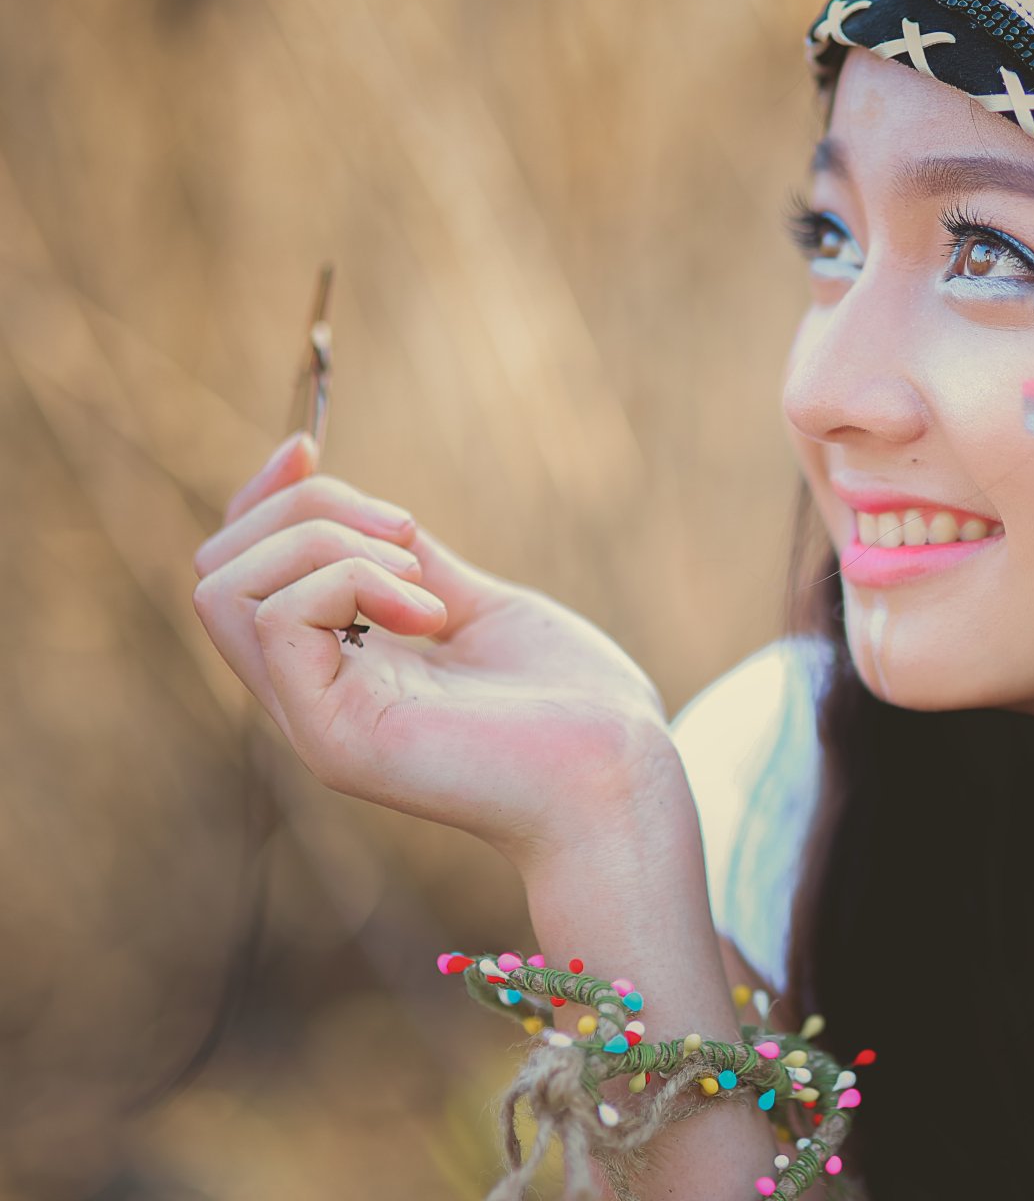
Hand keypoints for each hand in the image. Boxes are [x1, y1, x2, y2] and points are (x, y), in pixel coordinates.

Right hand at [192, 431, 673, 866]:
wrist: (622, 777)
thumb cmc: (578, 707)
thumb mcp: (485, 609)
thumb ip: (419, 570)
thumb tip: (371, 512)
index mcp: (345, 668)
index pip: (243, 573)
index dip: (263, 499)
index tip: (308, 447)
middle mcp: (315, 696)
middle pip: (221, 567)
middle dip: (304, 510)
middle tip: (412, 536)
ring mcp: (316, 720)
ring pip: (227, 587)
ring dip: (327, 545)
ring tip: (425, 585)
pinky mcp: (334, 738)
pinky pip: (280, 619)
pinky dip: (350, 579)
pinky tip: (430, 613)